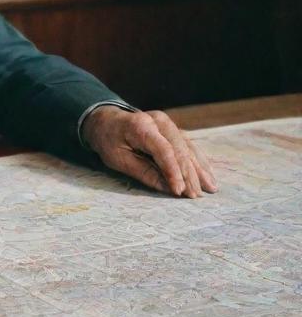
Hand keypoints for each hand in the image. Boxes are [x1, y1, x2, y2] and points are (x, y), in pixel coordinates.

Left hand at [82, 106, 217, 197]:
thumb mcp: (118, 159)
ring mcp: (168, 124)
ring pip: (188, 148)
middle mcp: (158, 121)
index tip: (179, 191)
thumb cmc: (109, 141)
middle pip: (179, 149)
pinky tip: (208, 175)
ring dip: (199, 169)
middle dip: (189, 174)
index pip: (163, 150)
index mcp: (141, 126)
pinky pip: (189, 146)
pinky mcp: (173, 129)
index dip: (173, 172)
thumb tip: (169, 189)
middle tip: (196, 195)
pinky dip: (198, 161)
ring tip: (210, 188)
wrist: (106, 121)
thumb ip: (143, 172)